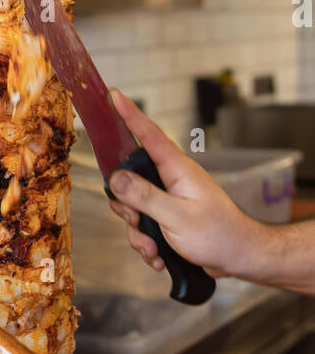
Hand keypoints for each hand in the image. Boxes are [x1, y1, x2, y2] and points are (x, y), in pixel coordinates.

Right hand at [107, 88, 266, 278]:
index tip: (115, 95)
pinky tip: (160, 257)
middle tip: (138, 222)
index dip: (130, 114)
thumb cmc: (218, 235)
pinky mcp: (168, 218)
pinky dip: (148, 245)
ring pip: (135, 209)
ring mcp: (170, 199)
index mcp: (178, 170)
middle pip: (131, 180)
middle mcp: (172, 181)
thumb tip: (116, 178)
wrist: (239, 258)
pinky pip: (144, 227)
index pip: (149, 135)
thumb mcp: (177, 216)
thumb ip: (144, 196)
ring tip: (154, 249)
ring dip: (139, 234)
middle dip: (127, 208)